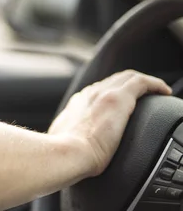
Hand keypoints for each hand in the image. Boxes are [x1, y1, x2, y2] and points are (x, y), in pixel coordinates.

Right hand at [48, 70, 171, 177]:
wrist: (69, 152)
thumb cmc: (68, 154)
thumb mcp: (67, 142)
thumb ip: (72, 137)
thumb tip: (75, 146)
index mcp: (77, 104)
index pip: (97, 91)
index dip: (112, 91)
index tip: (122, 102)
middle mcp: (89, 94)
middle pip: (113, 80)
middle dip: (129, 84)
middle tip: (144, 94)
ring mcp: (103, 93)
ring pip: (127, 77)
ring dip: (142, 82)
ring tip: (156, 91)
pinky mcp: (118, 98)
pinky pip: (142, 82)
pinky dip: (154, 84)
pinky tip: (164, 90)